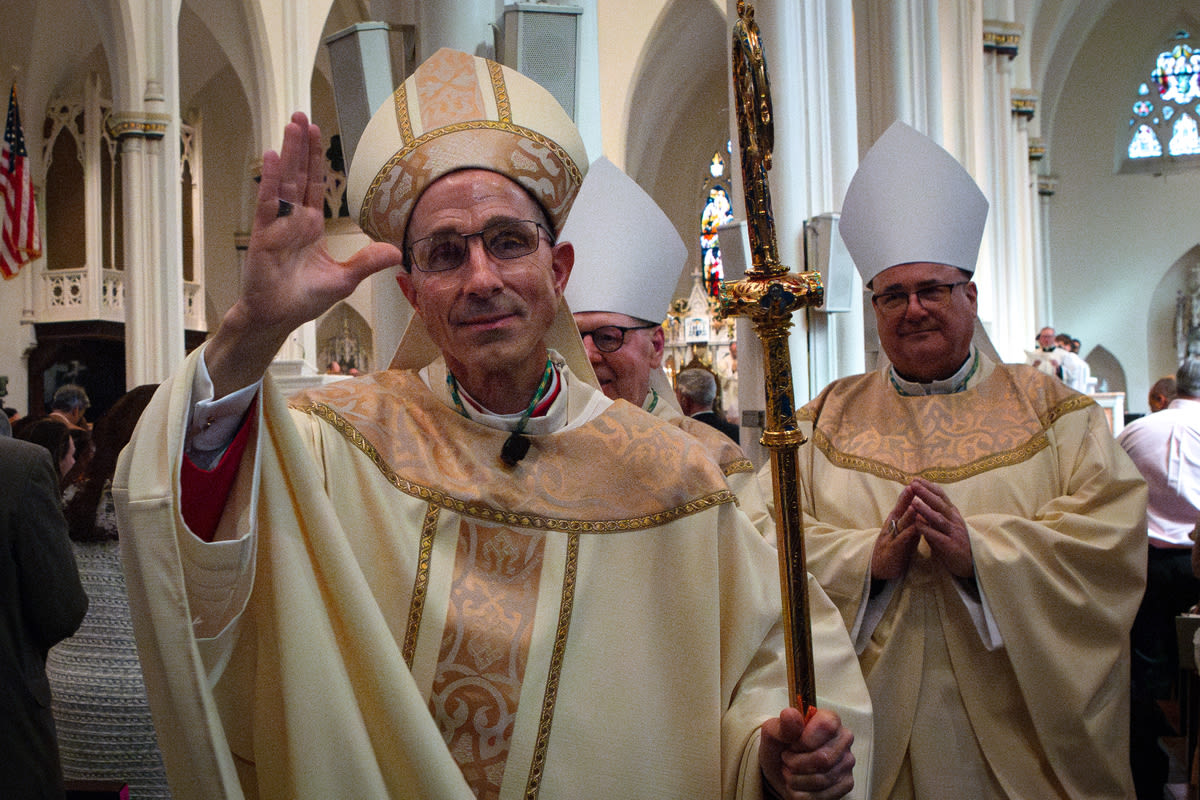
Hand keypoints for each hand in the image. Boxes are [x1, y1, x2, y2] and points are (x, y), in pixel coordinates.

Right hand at [206, 112, 403, 395]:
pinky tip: (273, 157)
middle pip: (299, 175)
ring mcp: (278, 224)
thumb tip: (396, 251)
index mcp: (311, 225)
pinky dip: (270, 180)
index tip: (317, 132)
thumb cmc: (304, 299)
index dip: (317, 159)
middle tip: (301, 115)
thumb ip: (367, 261)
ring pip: (284, 181)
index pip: (316, 184)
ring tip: (291, 125)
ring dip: (288, 153)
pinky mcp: (264, 234)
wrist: (278, 317)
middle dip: (301, 146)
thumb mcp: (344, 279)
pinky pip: (268, 203)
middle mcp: (294, 219)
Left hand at [760, 706, 854, 799]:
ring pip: (822, 779)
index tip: (792, 745)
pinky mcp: (846, 783)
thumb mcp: (774, 732)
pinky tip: (797, 784)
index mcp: (829, 719)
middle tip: (786, 759)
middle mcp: (843, 739)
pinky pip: (823, 795)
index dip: (805, 740)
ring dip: (796, 779)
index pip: (826, 726)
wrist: (780, 770)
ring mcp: (847, 762)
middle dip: (796, 763)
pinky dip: (802, 793)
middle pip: (823, 758)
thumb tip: (791, 715)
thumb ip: (783, 725)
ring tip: (789, 772)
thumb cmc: (780, 747)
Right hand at [871, 483, 920, 579]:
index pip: (900, 506)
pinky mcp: (893, 550)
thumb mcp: (904, 535)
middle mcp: (891, 528)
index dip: (907, 495)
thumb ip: (912, 524)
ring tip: (915, 504)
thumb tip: (922, 513)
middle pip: (899, 511)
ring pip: (900, 524)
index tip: (915, 483)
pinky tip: (915, 528)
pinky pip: (901, 540)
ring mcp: (891, 538)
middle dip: (906, 499)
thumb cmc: (894, 551)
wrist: (880, 569)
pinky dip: (908, 533)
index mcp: (894, 523)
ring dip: (907, 514)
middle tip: (913, 486)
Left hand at [908, 478, 972, 577]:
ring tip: (914, 502)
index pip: (941, 496)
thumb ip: (935, 515)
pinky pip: (937, 536)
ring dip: (926, 509)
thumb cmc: (955, 543)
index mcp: (953, 514)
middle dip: (926, 493)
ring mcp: (954, 533)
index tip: (916, 479)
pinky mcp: (951, 546)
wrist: (970, 564)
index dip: (929, 487)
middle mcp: (955, 521)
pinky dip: (927, 529)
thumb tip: (919, 503)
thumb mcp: (946, 526)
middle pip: (939, 504)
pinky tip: (917, 524)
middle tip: (913, 484)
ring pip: (939, 518)